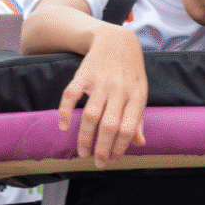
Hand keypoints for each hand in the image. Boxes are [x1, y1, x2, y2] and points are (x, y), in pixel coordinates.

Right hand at [58, 22, 147, 165]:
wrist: (116, 40)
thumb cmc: (130, 71)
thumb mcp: (141, 91)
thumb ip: (138, 117)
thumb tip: (139, 143)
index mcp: (136, 96)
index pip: (128, 128)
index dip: (120, 148)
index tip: (113, 160)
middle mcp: (118, 90)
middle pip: (109, 126)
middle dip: (102, 149)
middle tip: (97, 163)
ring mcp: (100, 82)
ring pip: (90, 115)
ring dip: (84, 137)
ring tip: (83, 152)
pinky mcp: (83, 75)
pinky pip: (70, 95)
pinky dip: (65, 112)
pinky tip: (64, 127)